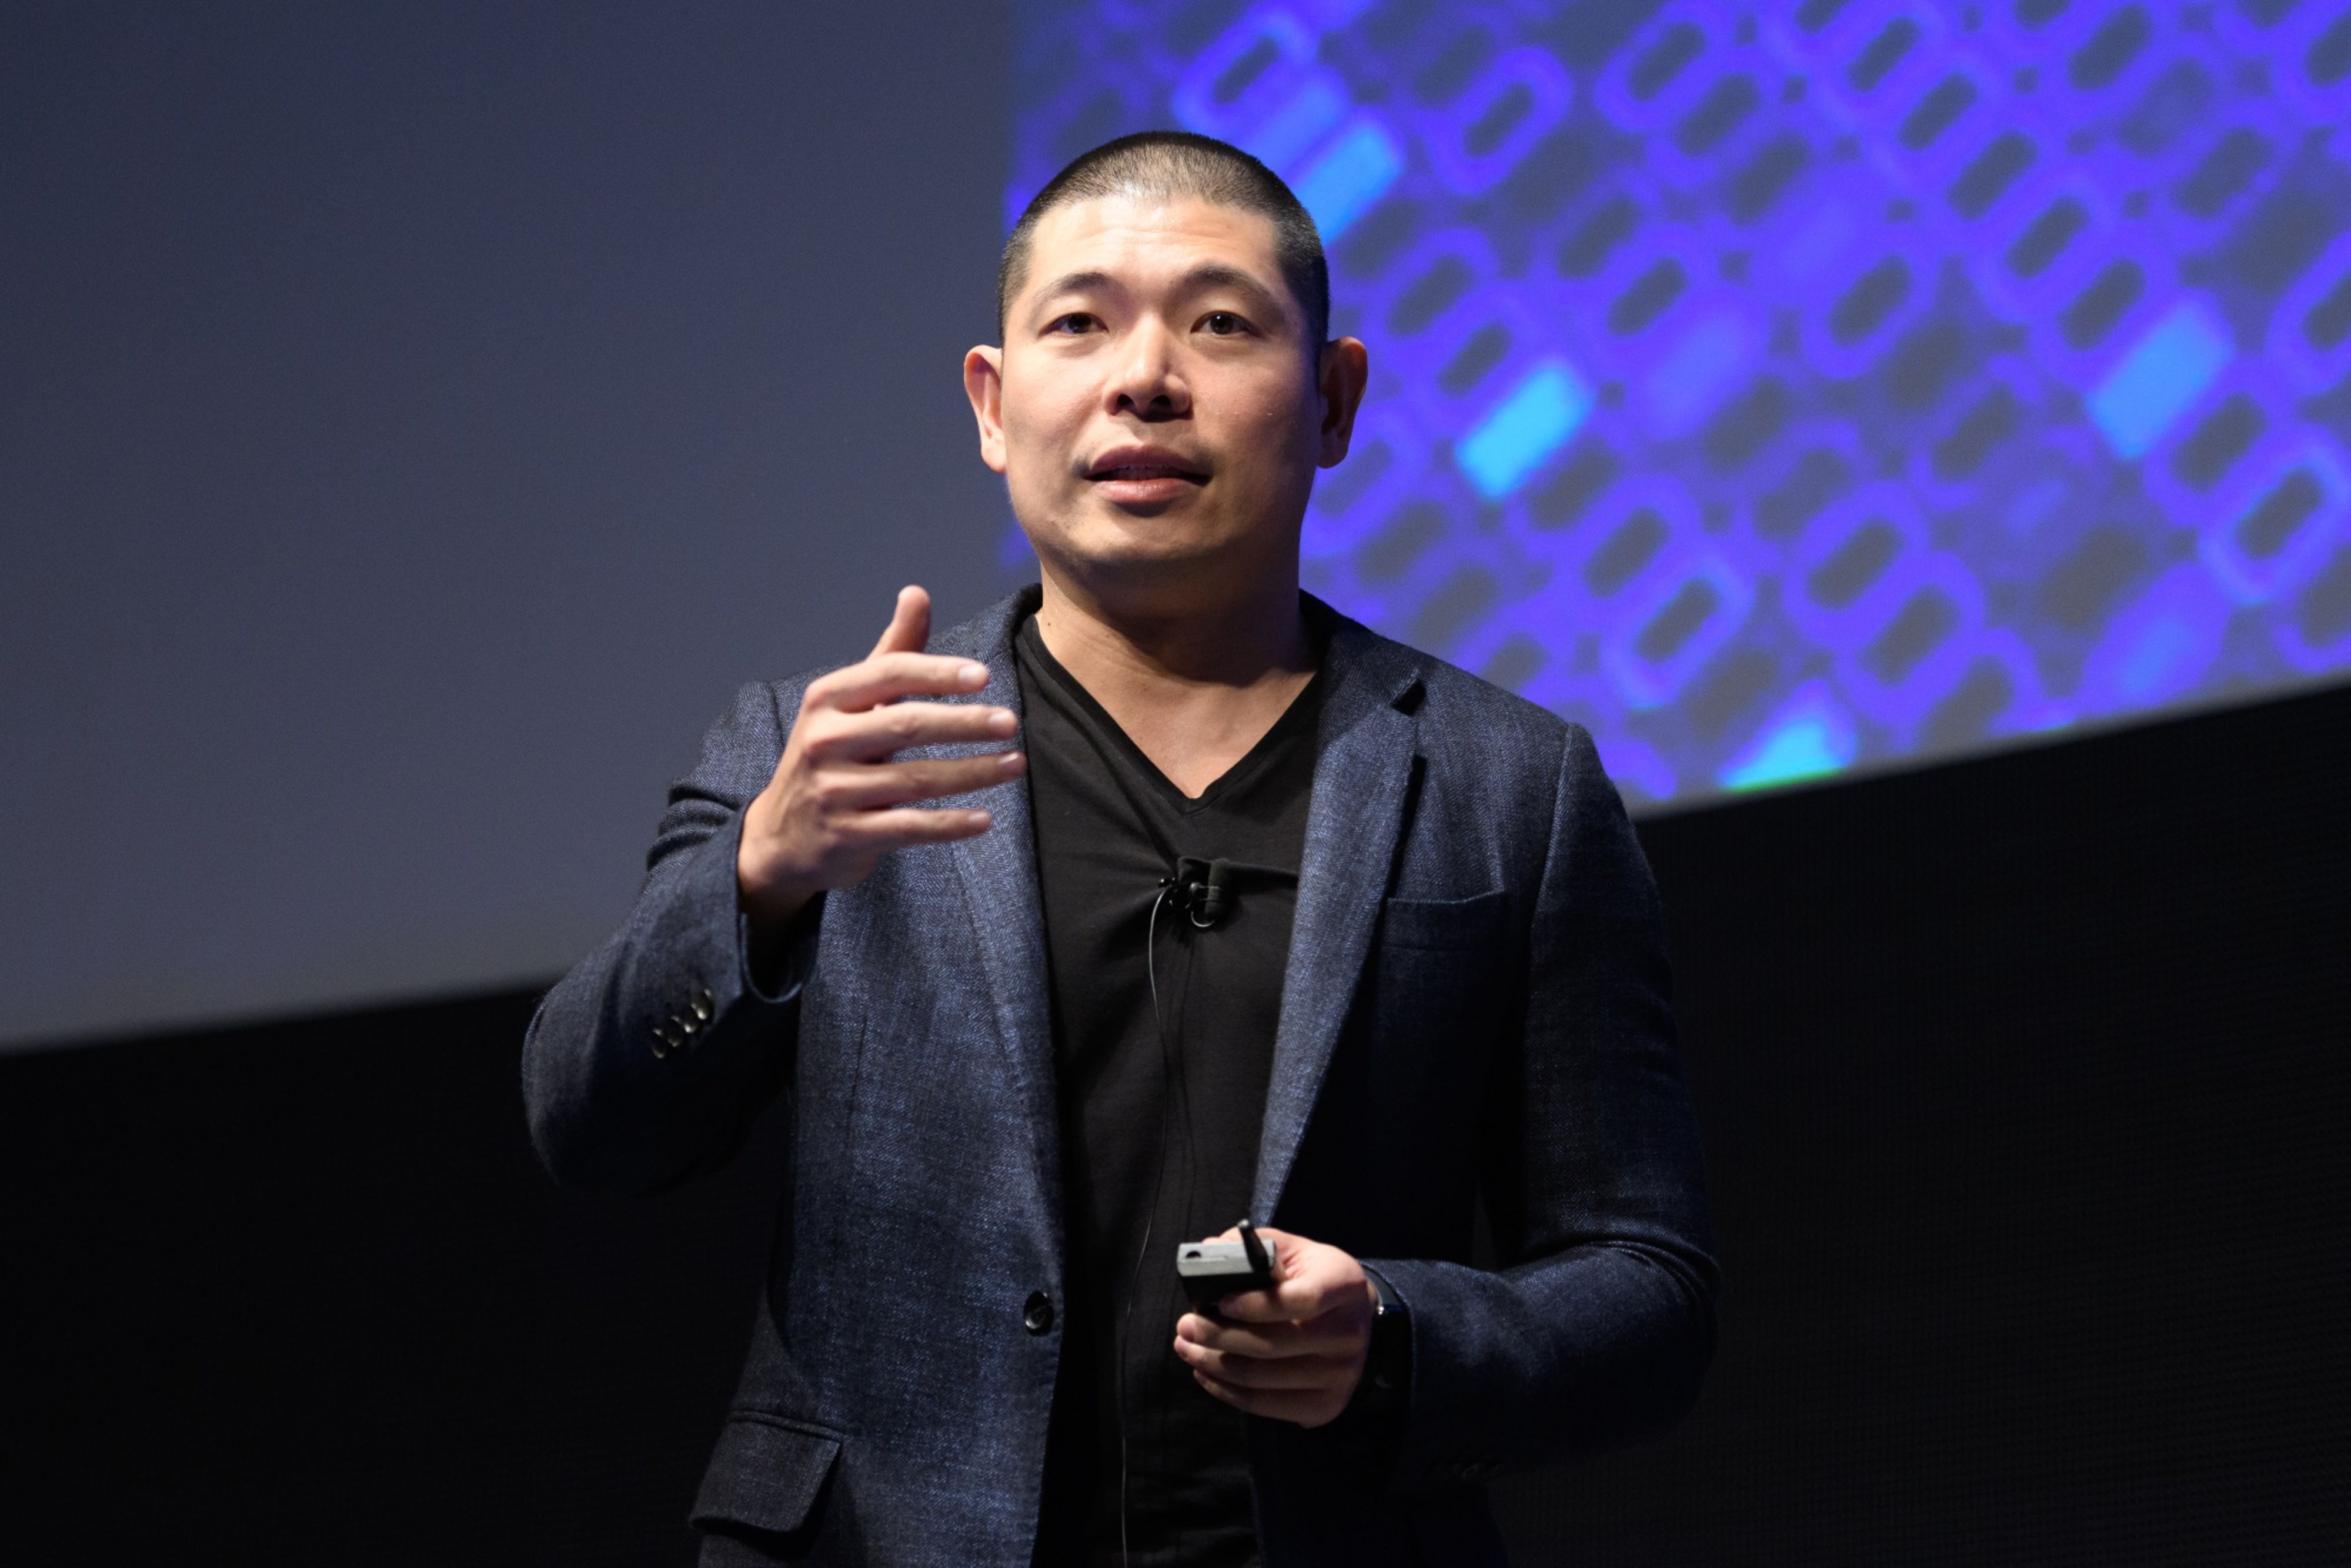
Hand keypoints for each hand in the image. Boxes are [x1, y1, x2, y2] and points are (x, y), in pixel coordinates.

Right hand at [737, 586, 1022, 933]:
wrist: (782, 835)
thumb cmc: (830, 755)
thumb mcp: (851, 702)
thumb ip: (891, 652)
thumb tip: (917, 593)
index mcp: (826, 700)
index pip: (888, 675)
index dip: (936, 673)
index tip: (983, 675)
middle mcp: (825, 742)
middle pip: (906, 725)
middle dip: (964, 722)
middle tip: (1011, 722)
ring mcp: (834, 792)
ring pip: (916, 780)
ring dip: (973, 773)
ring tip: (1016, 764)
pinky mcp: (848, 836)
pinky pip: (909, 827)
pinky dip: (950, 824)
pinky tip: (984, 819)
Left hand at [1171, 1225, 1373, 1428]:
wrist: (1357, 1320)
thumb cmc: (1315, 1279)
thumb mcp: (1295, 1251)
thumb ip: (1254, 1248)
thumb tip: (1209, 1252)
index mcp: (1343, 1286)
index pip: (1301, 1299)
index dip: (1256, 1304)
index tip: (1220, 1301)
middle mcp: (1348, 1335)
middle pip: (1273, 1345)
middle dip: (1218, 1337)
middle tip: (1184, 1327)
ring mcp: (1339, 1377)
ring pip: (1261, 1379)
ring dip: (1213, 1365)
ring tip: (1187, 1348)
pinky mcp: (1324, 1407)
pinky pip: (1264, 1406)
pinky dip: (1227, 1392)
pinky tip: (1207, 1374)